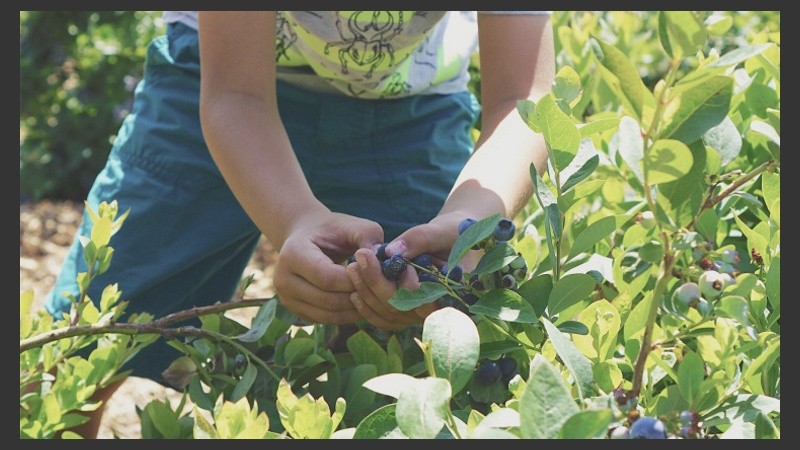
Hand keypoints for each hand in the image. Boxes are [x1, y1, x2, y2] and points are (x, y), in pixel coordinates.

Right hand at [273, 209, 383, 324]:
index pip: (328, 278)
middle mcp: (283, 280)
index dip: (354, 280)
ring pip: (327, 315)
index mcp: (293, 254)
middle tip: (378, 289)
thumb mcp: (351, 225)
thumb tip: (382, 261)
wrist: (307, 236)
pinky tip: (359, 302)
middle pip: (327, 300)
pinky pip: (324, 320)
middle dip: (356, 296)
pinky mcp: (295, 311)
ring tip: (372, 297)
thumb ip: (368, 236)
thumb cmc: (332, 230)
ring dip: (353, 310)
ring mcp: (286, 298)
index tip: (374, 273)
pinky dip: (345, 316)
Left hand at [346, 212, 477, 329]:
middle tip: (360, 255)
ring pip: (389, 314)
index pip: (429, 304)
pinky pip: (383, 318)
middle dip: (378, 283)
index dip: (410, 289)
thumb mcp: (441, 231)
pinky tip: (353, 288)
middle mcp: (436, 311)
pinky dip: (366, 306)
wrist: (451, 239)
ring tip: (352, 265)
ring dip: (368, 292)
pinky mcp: (405, 313)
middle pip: (403, 309)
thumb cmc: (453, 233)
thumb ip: (419, 240)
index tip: (397, 263)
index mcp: (454, 295)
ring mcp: (418, 315)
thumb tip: (391, 251)